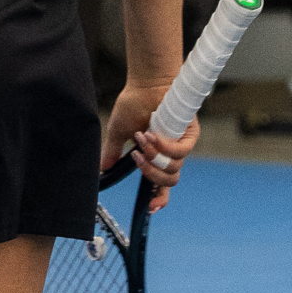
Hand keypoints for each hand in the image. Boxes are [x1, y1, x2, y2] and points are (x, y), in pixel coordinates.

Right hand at [101, 83, 199, 212]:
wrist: (145, 85)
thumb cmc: (133, 104)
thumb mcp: (119, 133)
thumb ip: (113, 152)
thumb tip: (102, 170)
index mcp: (156, 157)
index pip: (161, 184)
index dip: (159, 198)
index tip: (150, 208)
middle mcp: (170, 154)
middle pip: (169, 181)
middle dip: (152, 175)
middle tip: (137, 160)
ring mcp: (181, 144)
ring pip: (174, 168)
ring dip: (154, 156)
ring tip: (142, 138)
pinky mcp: (189, 134)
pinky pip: (180, 152)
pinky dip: (164, 147)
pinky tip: (152, 135)